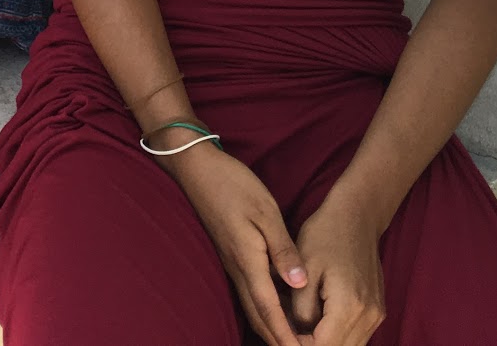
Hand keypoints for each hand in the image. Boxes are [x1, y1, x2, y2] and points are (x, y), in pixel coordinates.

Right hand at [166, 145, 309, 345]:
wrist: (197, 168)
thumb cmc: (232, 185)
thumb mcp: (265, 212)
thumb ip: (283, 249)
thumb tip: (299, 283)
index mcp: (247, 260)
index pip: (268, 309)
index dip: (284, 335)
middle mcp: (238, 268)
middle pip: (258, 315)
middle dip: (277, 339)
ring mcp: (232, 263)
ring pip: (253, 306)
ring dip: (271, 326)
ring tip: (293, 339)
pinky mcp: (232, 255)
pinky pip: (251, 291)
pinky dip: (267, 308)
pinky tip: (281, 308)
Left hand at [287, 195, 385, 344]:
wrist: (356, 217)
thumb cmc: (324, 236)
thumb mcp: (304, 270)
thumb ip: (299, 310)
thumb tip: (292, 337)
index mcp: (349, 306)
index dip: (297, 345)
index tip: (280, 332)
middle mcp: (368, 316)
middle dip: (309, 345)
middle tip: (286, 330)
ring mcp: (376, 315)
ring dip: (323, 341)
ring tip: (298, 324)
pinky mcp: (376, 311)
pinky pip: (356, 335)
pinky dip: (336, 334)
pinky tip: (315, 320)